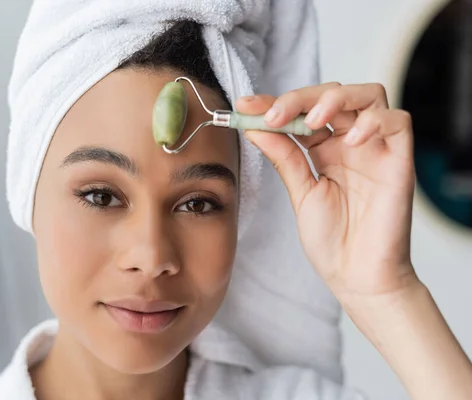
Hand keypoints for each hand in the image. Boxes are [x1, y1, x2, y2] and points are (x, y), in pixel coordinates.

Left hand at [236, 82, 417, 300]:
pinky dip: (375, 121)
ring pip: (368, 95)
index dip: (274, 103)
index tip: (244, 105)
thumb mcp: (300, 192)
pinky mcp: (399, 160)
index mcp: (324, 149)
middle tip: (273, 115)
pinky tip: (351, 140)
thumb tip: (254, 126)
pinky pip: (398, 122)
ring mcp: (376, 149)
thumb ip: (283, 157)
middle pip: (332, 93)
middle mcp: (350, 143)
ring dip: (336, 98)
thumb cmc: (332, 240)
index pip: (302, 111)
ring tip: (312, 121)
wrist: (357, 276)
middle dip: (299, 98)